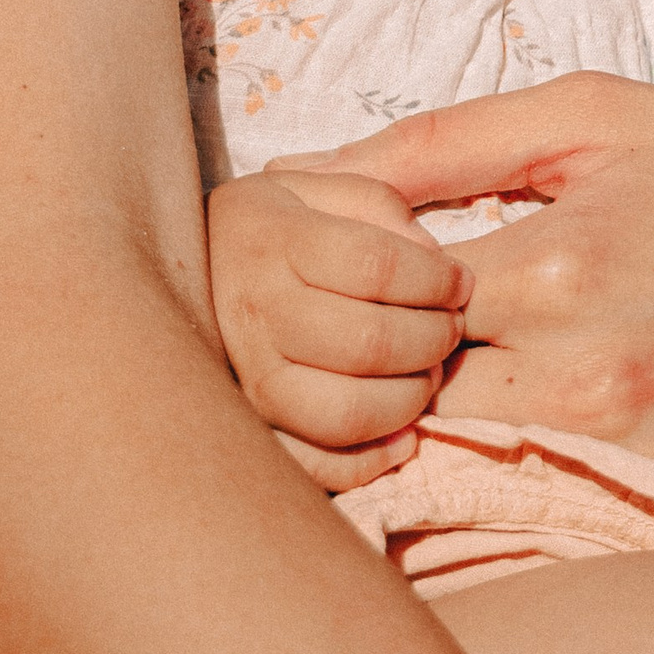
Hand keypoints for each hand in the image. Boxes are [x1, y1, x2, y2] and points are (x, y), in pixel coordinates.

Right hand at [204, 167, 469, 492]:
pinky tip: (402, 440)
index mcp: (282, 242)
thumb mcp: (323, 188)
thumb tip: (433, 259)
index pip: (377, 267)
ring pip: (343, 413)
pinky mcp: (248, 426)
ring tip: (429, 376)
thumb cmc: (277, 224)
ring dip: (407, 402)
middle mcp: (259, 313)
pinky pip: (309, 465)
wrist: (192, 268)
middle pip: (368, 344)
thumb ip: (382, 208)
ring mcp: (247, 378)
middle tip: (451, 329)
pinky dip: (365, 464)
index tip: (461, 283)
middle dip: (432, 341)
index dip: (435, 280)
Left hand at [288, 73, 653, 524]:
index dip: (343, 302)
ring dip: (440, 439)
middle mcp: (584, 375)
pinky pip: (547, 523)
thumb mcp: (596, 115)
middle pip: (401, 418)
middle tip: (398, 344)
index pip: (370, 316)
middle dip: (377, 382)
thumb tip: (302, 173)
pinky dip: (521, 487)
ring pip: (461, 482)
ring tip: (470, 381)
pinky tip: (539, 432)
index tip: (363, 282)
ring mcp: (629, 456)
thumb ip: (443, 142)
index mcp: (554, 265)